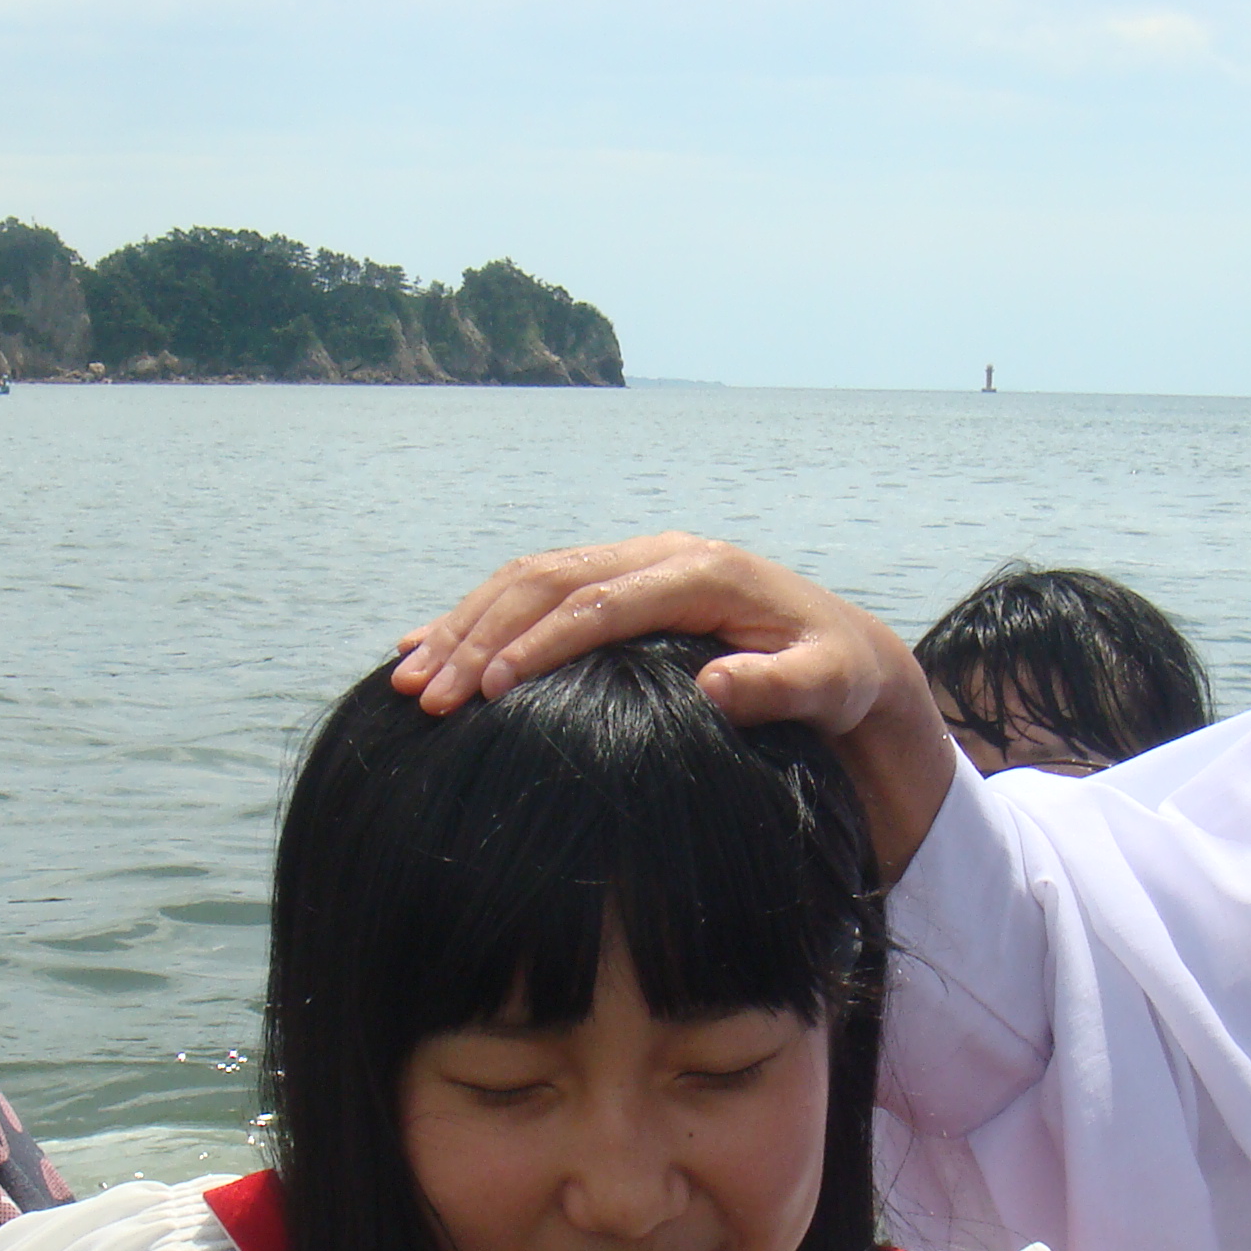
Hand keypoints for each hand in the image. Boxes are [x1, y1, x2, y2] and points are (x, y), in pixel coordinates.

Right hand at [391, 534, 962, 876]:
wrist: (843, 649)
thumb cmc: (836, 676)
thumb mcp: (827, 686)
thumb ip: (778, 688)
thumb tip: (714, 688)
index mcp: (700, 571)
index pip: (598, 605)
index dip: (537, 646)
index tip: (485, 692)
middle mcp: (657, 555)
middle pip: (545, 585)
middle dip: (477, 638)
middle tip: (424, 695)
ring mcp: (632, 563)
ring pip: (526, 581)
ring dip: (462, 628)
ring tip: (407, 678)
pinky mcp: (616, 581)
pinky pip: (533, 591)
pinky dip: (475, 618)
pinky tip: (422, 646)